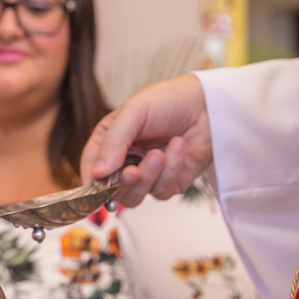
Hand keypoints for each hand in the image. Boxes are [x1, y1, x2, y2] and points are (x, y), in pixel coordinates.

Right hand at [79, 73, 213, 204]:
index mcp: (107, 144)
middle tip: (134, 171)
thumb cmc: (167, 101)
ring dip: (149, 176)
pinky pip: (162, 191)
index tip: (100, 183)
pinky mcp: (169, 183)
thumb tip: (97, 174)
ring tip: (160, 153)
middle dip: (124, 184)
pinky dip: (171, 170)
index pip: (90, 172)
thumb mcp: (134, 112)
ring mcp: (147, 176)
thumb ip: (113, 142)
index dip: (92, 183)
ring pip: (135, 197)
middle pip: (111, 193)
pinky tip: (179, 146)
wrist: (209, 104)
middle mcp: (124, 163)